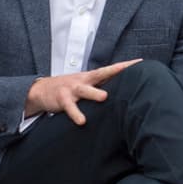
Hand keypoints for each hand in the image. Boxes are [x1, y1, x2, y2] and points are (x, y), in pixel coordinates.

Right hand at [24, 59, 140, 125]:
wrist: (41, 90)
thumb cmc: (70, 88)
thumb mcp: (87, 85)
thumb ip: (103, 87)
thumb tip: (125, 93)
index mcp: (92, 77)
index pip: (111, 69)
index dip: (125, 65)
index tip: (141, 62)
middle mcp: (84, 80)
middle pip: (101, 74)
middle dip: (114, 71)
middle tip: (129, 71)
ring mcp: (73, 89)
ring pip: (85, 90)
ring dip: (94, 93)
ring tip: (104, 97)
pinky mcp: (62, 99)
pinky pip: (70, 107)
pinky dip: (76, 114)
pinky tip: (82, 121)